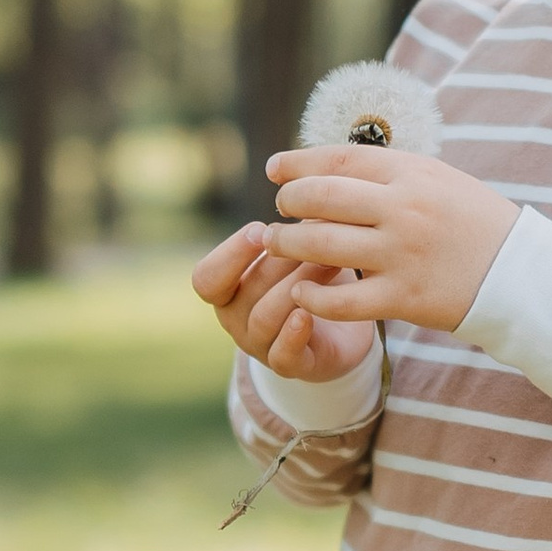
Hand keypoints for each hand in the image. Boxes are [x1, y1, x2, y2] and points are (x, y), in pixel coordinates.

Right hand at [191, 217, 380, 382]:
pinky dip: (293, 334)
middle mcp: (235, 320)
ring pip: (266, 317)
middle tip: (317, 237)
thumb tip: (299, 183)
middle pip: (246, 290)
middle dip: (282, 260)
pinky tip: (308, 313)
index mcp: (227, 291)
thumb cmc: (312, 277)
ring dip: (297, 286)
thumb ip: (288, 227)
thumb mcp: (297, 248)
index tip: (262, 230)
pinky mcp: (291, 367)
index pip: (206, 278)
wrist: (344, 329)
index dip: (230, 255)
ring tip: (330, 264)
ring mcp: (260, 346)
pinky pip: (283, 355)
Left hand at [255, 144, 518, 332]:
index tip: (274, 169)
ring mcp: (402, 254)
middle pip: (321, 198)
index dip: (298, 163)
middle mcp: (403, 209)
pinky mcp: (404, 297)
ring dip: (288, 244)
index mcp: (412, 174)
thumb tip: (333, 166)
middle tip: (278, 210)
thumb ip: (390, 173)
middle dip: (288, 202)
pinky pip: (343, 299)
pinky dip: (313, 295)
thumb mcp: (439, 180)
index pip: (338, 160)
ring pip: (322, 245)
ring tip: (275, 244)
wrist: (519, 273)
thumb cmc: (474, 223)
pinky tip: (301, 292)